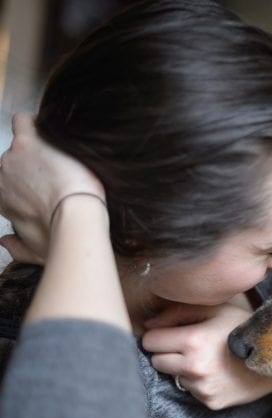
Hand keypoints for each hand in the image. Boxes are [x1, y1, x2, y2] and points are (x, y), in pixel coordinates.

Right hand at [0, 113, 104, 262]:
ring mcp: (12, 157)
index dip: (26, 186)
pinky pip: (24, 121)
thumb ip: (16, 247)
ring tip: (64, 156)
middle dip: (37, 166)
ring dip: (41, 146)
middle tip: (61, 172)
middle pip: (16, 163)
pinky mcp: (28, 142)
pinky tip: (58, 133)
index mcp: (0, 199)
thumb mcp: (34, 252)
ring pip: (21, 140)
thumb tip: (4, 242)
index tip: (44, 188)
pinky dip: (38, 123)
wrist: (74, 219)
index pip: (7, 186)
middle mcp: (1, 176)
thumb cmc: (59, 238)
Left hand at [141, 300, 271, 409]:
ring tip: (208, 358)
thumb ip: (178, 312)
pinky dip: (198, 381)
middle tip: (188, 345)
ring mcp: (202, 387)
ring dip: (183, 367)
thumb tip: (148, 324)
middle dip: (167, 352)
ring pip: (173, 376)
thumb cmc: (245, 328)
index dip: (159, 334)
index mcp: (193, 341)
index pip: (150, 341)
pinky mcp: (209, 401)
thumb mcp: (217, 310)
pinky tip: (217, 372)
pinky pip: (191, 390)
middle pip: (156, 360)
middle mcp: (194, 367)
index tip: (170, 333)